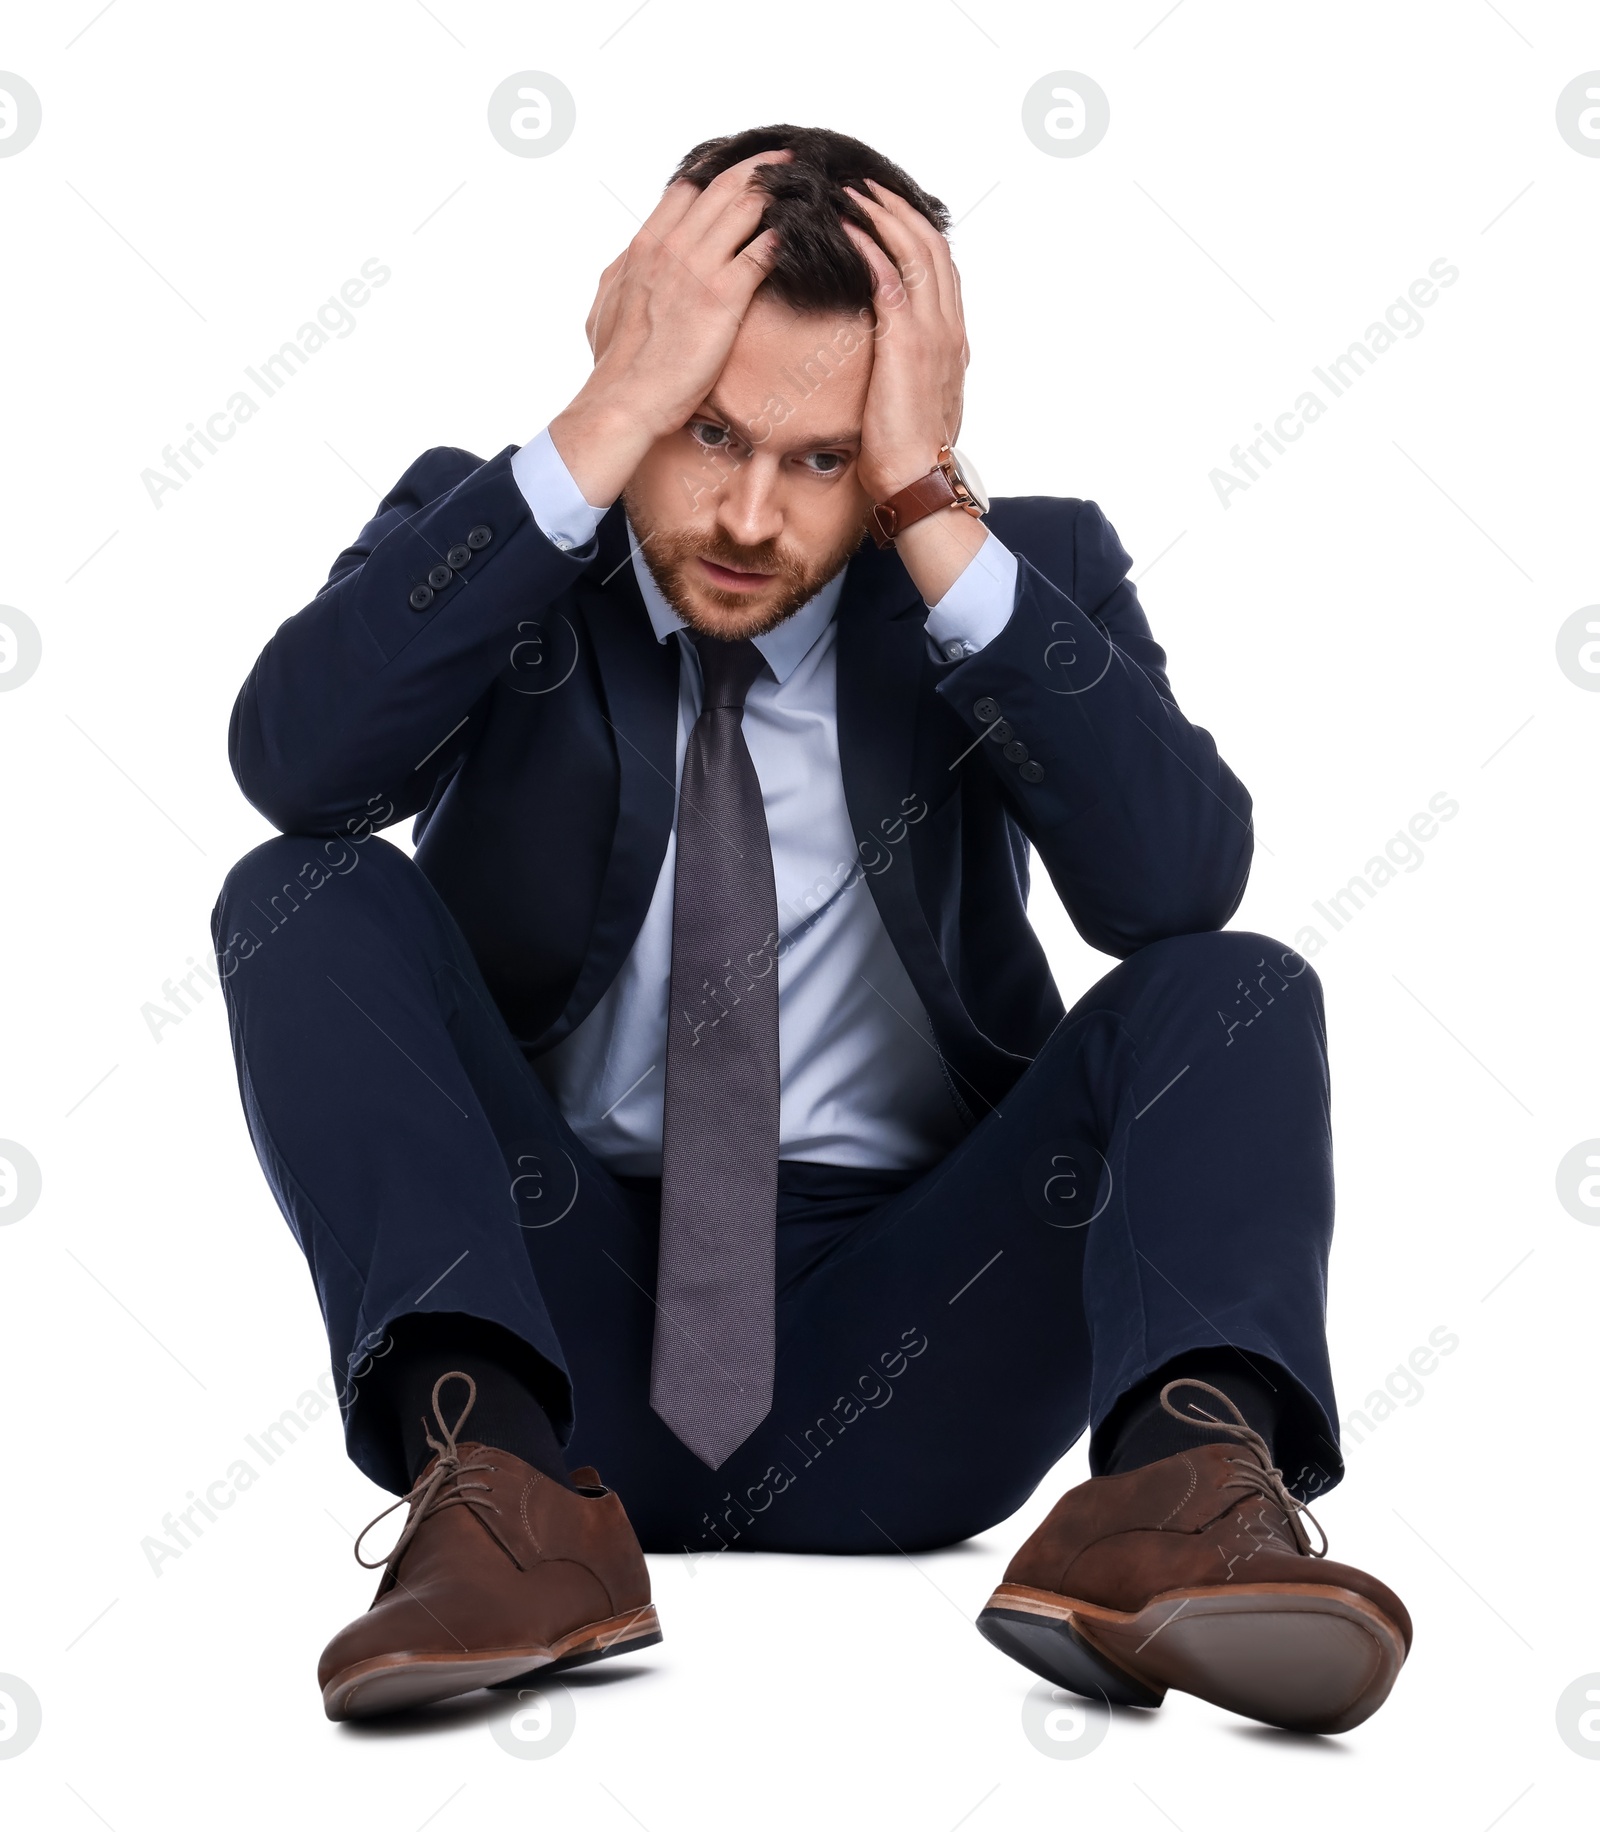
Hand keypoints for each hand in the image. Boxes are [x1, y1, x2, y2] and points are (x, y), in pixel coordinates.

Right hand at [550, 151, 790, 505]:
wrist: (626, 398)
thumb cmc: (617, 361)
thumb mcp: (608, 301)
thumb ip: (624, 269)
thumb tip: (632, 253)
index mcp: (645, 244)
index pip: (687, 187)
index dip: (717, 171)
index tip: (744, 168)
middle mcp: (673, 246)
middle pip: (723, 187)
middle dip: (760, 168)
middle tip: (790, 161)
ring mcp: (699, 269)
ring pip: (747, 208)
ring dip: (780, 193)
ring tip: (806, 187)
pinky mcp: (724, 297)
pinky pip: (763, 251)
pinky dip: (785, 235)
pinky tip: (804, 233)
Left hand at [840, 179, 969, 503]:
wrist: (916, 477)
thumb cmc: (906, 450)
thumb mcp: (916, 398)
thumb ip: (911, 366)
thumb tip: (892, 356)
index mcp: (953, 336)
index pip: (940, 266)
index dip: (915, 230)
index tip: (887, 210)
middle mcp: (949, 325)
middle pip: (931, 244)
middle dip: (899, 207)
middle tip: (865, 184)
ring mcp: (932, 329)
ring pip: (915, 248)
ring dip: (882, 213)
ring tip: (852, 191)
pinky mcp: (907, 339)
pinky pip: (889, 274)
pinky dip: (869, 243)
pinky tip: (845, 225)